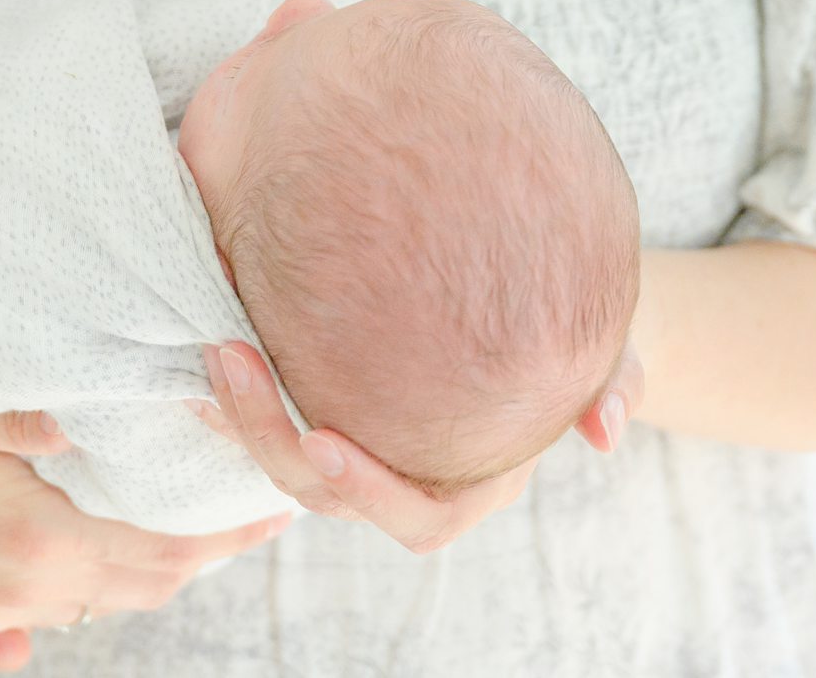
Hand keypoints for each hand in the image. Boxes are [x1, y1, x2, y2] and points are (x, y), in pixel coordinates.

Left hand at [192, 340, 645, 555]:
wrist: (528, 300)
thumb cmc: (566, 334)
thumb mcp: (606, 350)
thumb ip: (618, 380)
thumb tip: (606, 428)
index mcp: (466, 484)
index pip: (414, 516)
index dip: (366, 490)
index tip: (324, 440)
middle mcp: (404, 477)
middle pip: (324, 489)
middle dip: (269, 436)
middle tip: (233, 360)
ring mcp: (358, 447)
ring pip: (284, 457)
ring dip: (239, 411)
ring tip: (212, 342)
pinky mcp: (321, 407)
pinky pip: (267, 412)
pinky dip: (229, 393)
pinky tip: (197, 341)